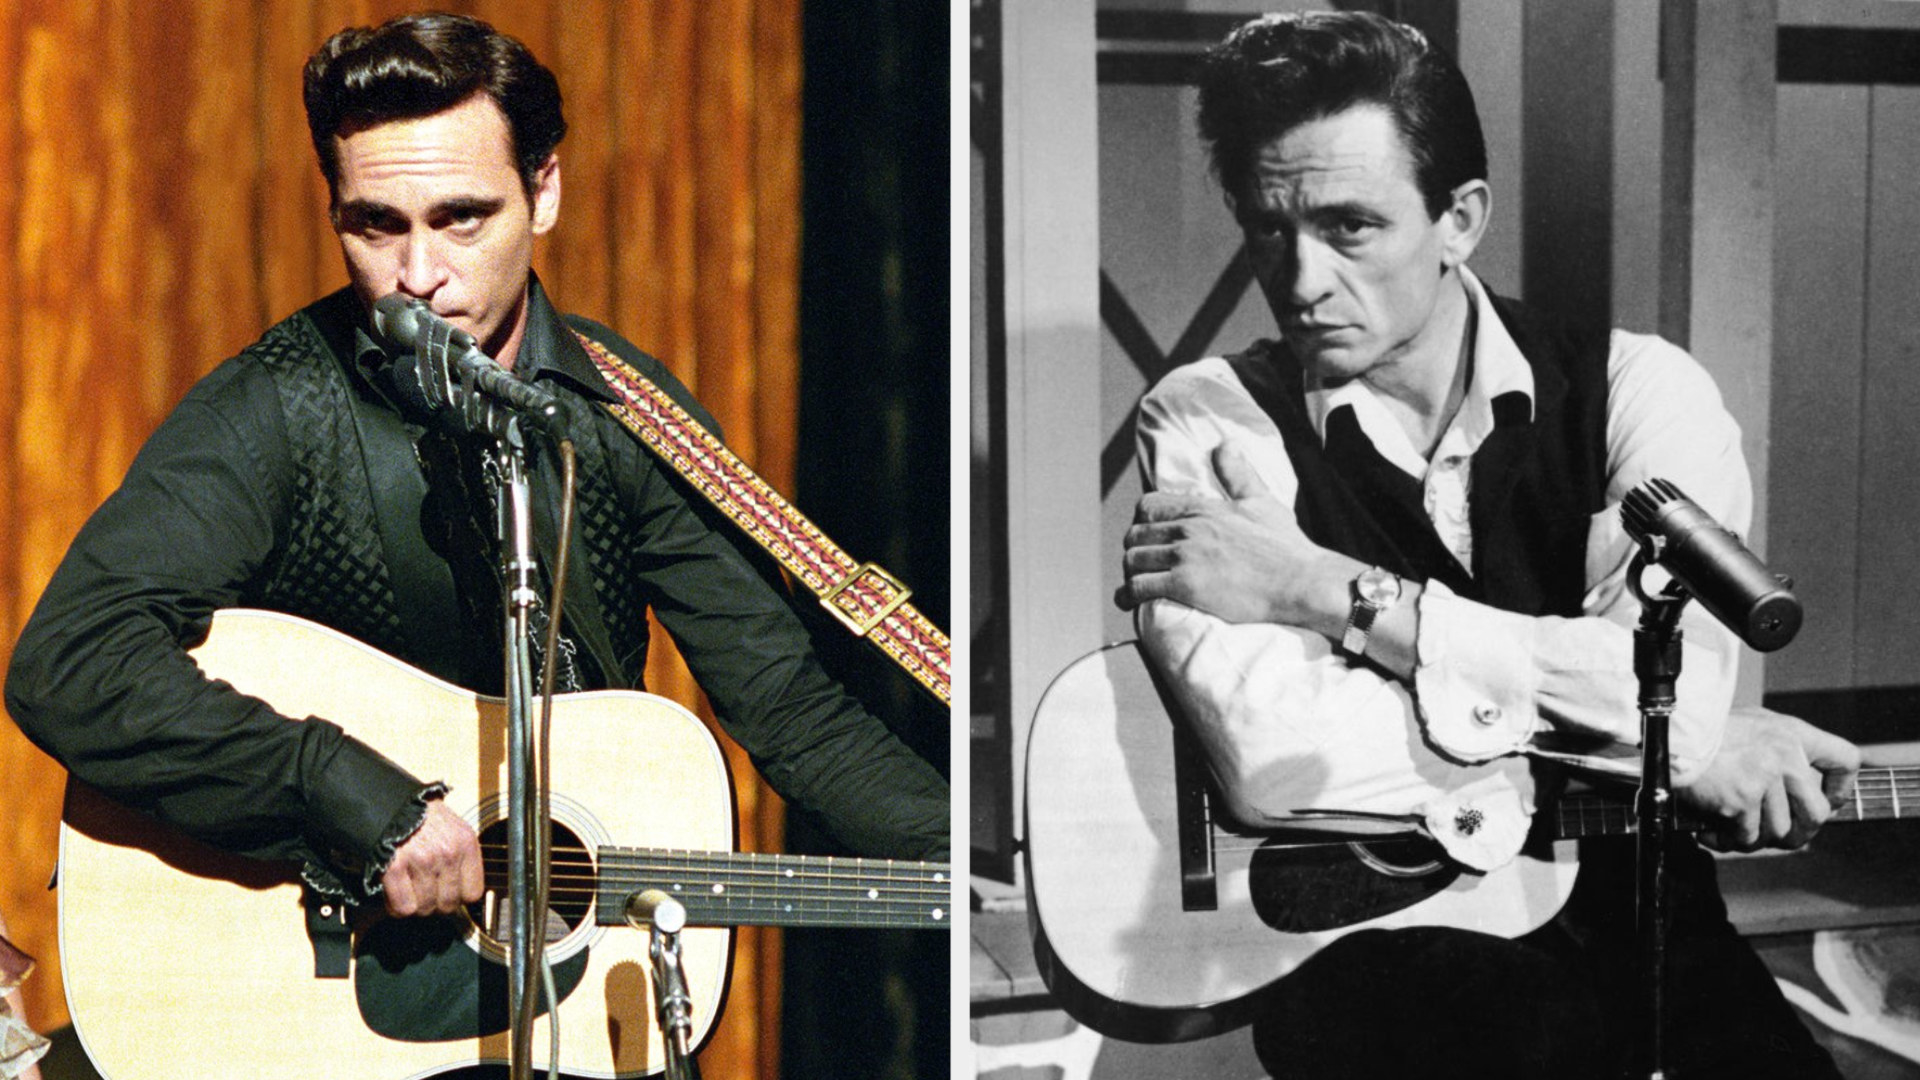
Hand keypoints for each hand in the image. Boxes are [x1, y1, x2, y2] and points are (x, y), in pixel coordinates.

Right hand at [382, 798, 483, 916]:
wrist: (392, 804)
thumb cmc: (424, 818)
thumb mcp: (455, 830)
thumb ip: (463, 859)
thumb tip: (462, 895)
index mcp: (466, 843)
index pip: (473, 894)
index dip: (458, 897)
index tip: (448, 892)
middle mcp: (448, 853)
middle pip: (447, 905)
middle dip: (435, 903)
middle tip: (424, 890)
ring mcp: (422, 861)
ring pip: (424, 908)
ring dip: (415, 904)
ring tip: (409, 888)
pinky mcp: (395, 867)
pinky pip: (402, 907)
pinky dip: (396, 906)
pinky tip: (395, 892)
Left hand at [1118, 442, 1345, 624]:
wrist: (1300, 582)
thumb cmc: (1286, 546)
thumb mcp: (1260, 501)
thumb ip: (1238, 473)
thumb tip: (1225, 444)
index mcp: (1202, 508)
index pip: (1148, 506)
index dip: (1142, 522)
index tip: (1148, 536)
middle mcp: (1188, 529)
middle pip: (1135, 535)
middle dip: (1135, 549)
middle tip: (1143, 563)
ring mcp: (1184, 557)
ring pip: (1132, 561)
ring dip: (1131, 573)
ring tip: (1136, 583)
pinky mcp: (1184, 586)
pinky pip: (1138, 587)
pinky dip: (1128, 596)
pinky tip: (1130, 602)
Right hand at [1677, 706, 1858, 851]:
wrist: (1671, 734)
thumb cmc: (1704, 731)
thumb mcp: (1753, 725)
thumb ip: (1779, 747)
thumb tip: (1794, 785)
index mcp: (1792, 734)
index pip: (1844, 760)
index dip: (1841, 788)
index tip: (1827, 801)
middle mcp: (1785, 756)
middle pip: (1817, 813)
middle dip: (1800, 833)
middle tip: (1781, 837)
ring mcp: (1764, 779)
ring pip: (1777, 831)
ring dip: (1753, 838)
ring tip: (1730, 829)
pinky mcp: (1741, 799)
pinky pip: (1745, 837)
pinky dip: (1727, 840)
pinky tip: (1709, 831)